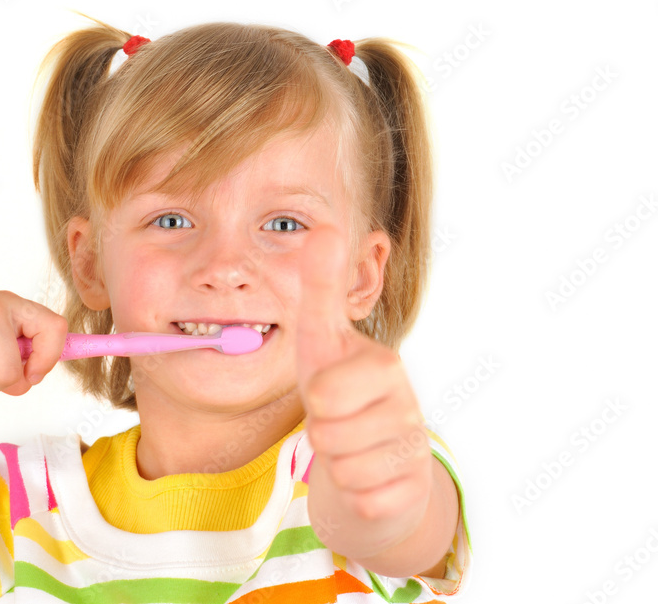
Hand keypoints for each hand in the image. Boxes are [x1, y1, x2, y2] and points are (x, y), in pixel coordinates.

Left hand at [296, 223, 431, 525]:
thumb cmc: (340, 394)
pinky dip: (355, 495)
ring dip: (336, 464)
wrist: (370, 456)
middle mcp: (407, 406)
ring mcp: (415, 450)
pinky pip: (364, 501)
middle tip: (336, 422)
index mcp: (383, 366)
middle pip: (329, 435)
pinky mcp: (414, 491)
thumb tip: (323, 227)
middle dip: (321, 434)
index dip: (314, 399)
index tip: (329, 392)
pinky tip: (367, 476)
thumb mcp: (322, 340)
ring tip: (350, 447)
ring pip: (345, 470)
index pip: (323, 393)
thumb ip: (319, 289)